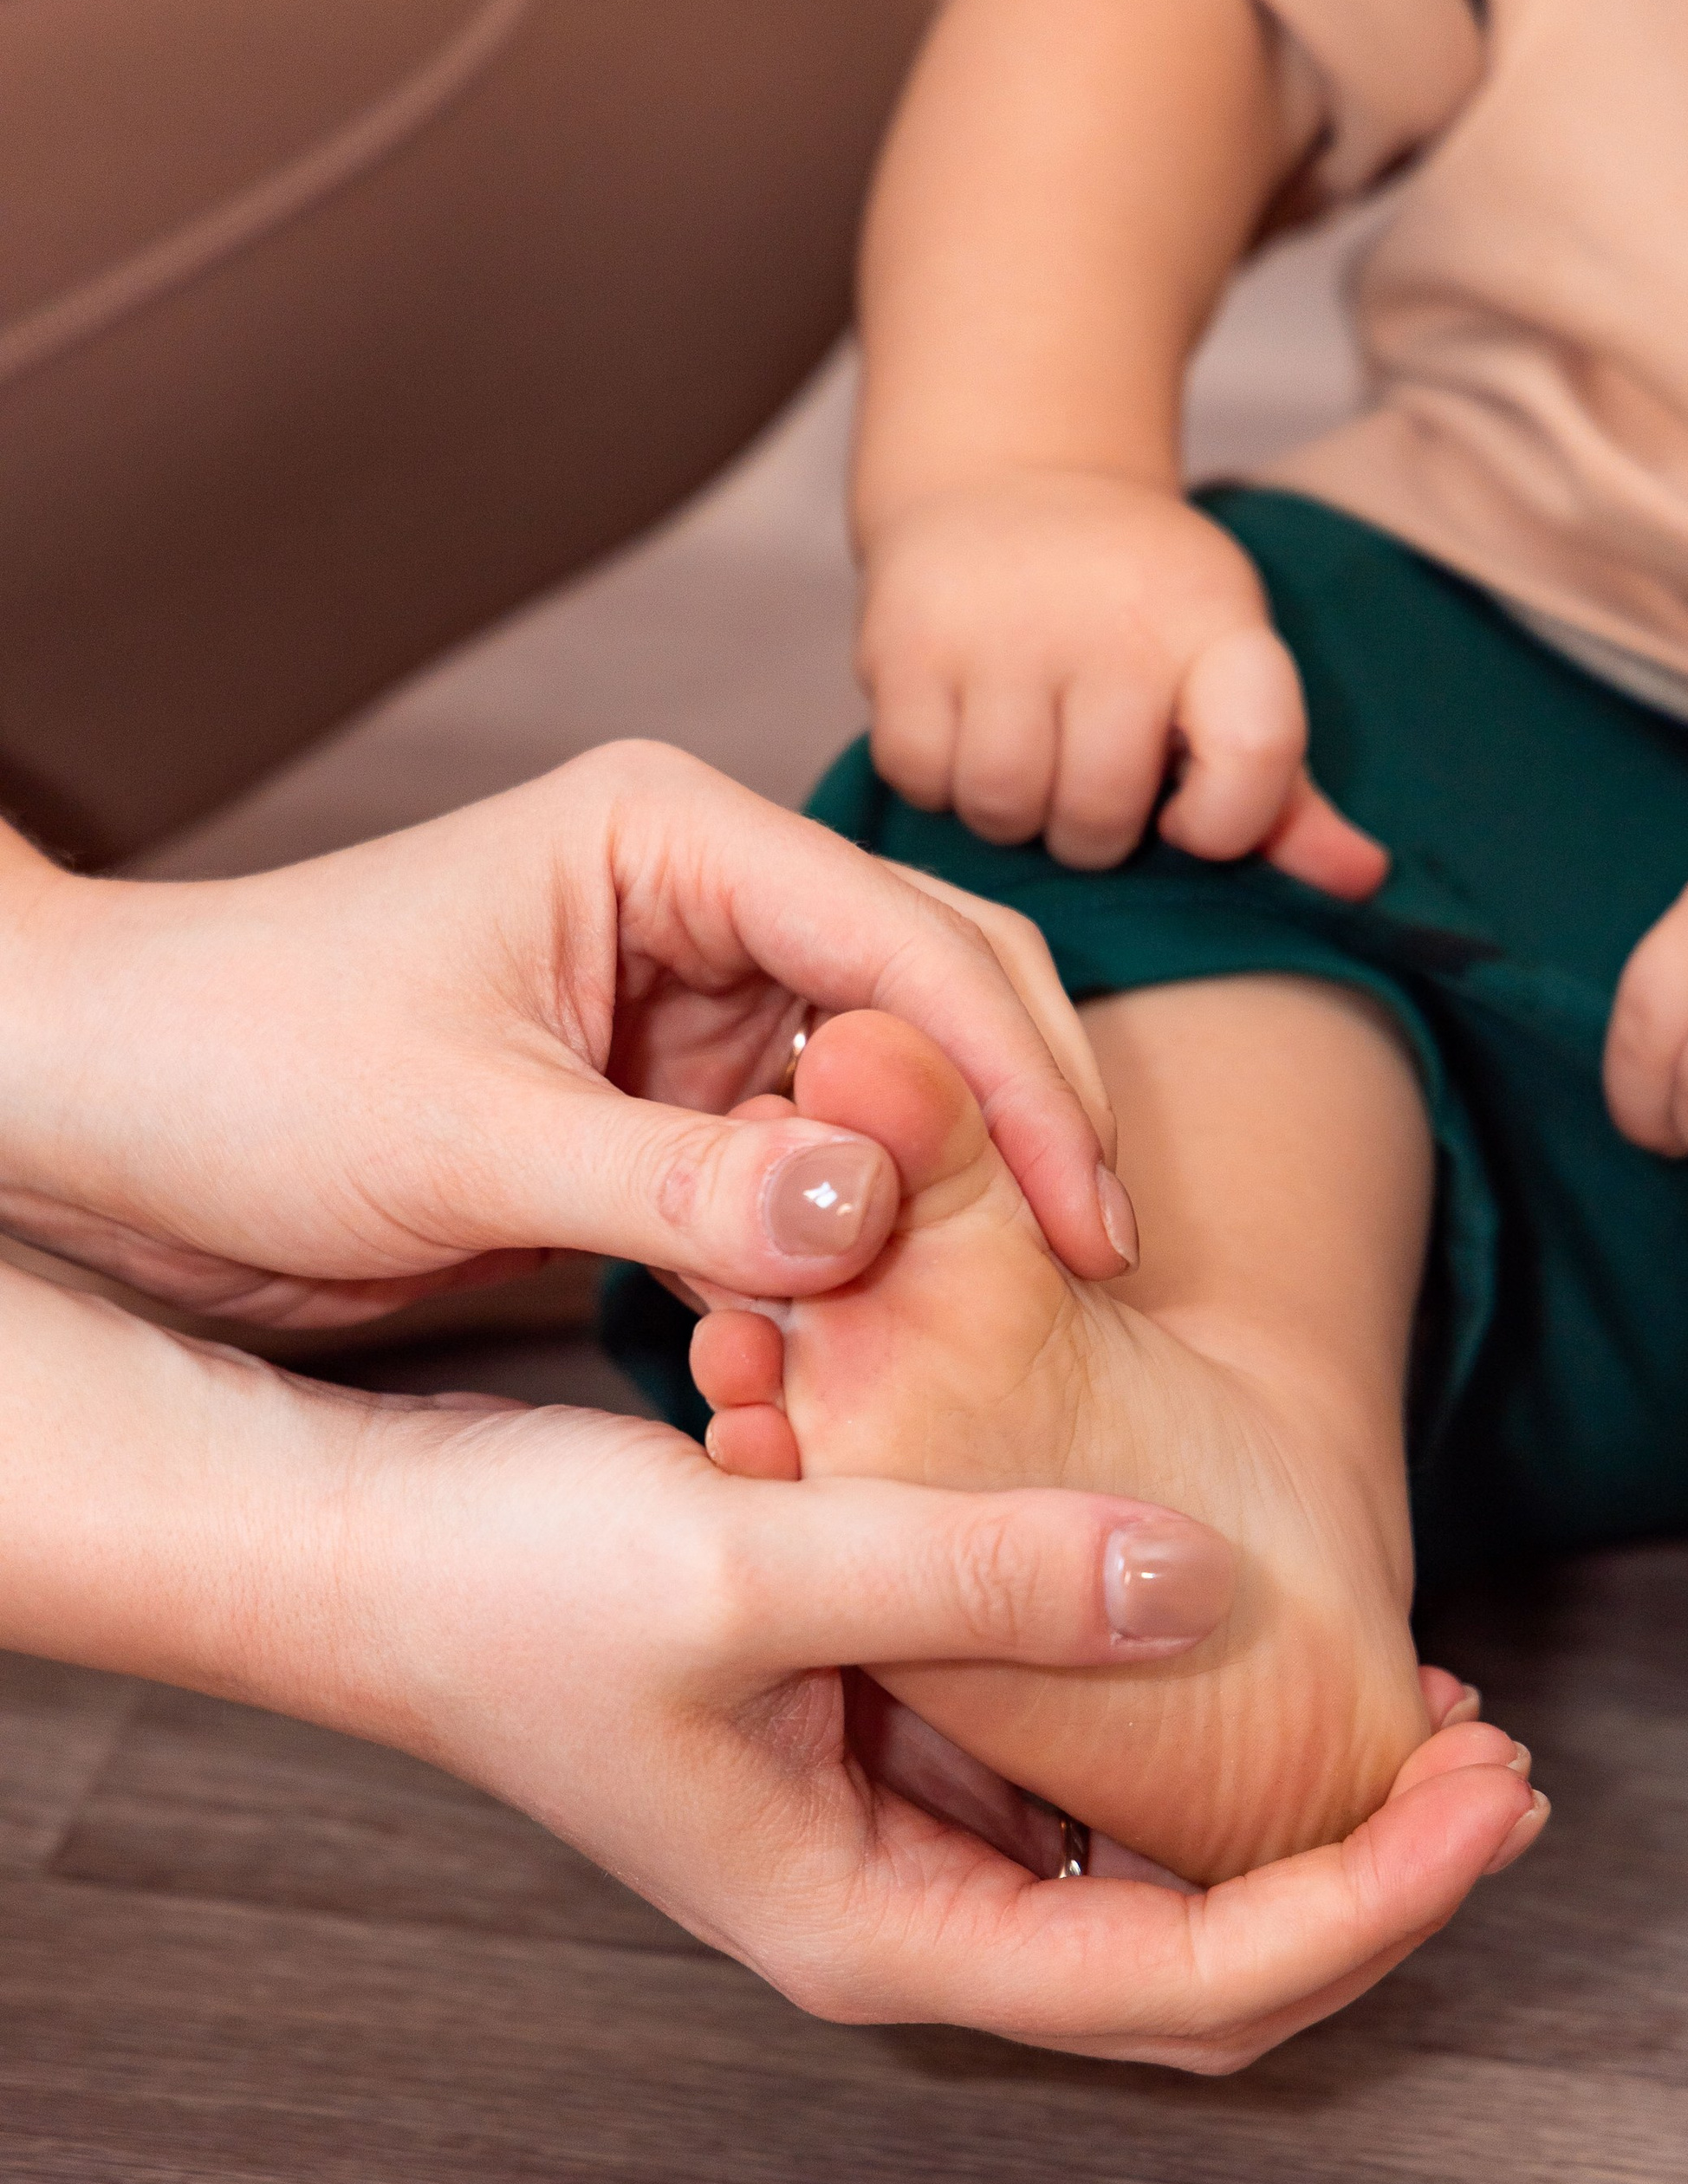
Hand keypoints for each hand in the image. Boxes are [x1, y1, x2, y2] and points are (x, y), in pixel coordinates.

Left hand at [0, 742, 1134, 1325]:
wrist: (90, 1121)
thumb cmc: (234, 1070)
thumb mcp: (465, 1136)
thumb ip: (674, 1187)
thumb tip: (874, 1224)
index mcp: (669, 842)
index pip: (908, 946)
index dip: (1017, 1085)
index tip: (1086, 1224)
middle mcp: (699, 909)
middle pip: (935, 1001)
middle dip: (1019, 1127)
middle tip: (1091, 1271)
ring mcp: (684, 1014)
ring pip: (885, 1101)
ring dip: (937, 1206)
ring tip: (1001, 1323)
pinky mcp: (658, 1116)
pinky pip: (802, 1181)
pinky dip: (847, 1258)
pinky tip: (878, 1341)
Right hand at [394, 1415, 1543, 2069]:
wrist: (359, 1556)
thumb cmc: (513, 1583)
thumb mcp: (752, 1565)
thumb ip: (979, 1573)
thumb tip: (1203, 1587)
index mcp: (879, 1929)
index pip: (1187, 1977)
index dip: (1368, 1902)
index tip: (1491, 1790)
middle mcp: (901, 1912)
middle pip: (1195, 1977)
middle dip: (1368, 1890)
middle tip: (1501, 1764)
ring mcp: (891, 1844)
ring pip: (1148, 1890)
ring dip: (1300, 1824)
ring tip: (1429, 1712)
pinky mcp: (877, 1760)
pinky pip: (1080, 1795)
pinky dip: (1195, 1750)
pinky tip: (1250, 1649)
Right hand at [857, 468, 1388, 896]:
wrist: (1012, 472)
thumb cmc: (1137, 608)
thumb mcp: (1223, 669)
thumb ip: (1284, 791)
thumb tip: (1363, 884)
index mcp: (1213, 621)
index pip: (1256, 752)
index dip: (1224, 820)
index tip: (1190, 817)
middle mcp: (1110, 616)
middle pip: (1099, 816)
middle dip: (1092, 828)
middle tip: (1087, 771)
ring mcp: (1000, 624)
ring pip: (1002, 807)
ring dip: (1011, 811)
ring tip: (1025, 752)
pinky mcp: (905, 636)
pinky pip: (919, 777)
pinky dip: (937, 778)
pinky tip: (964, 726)